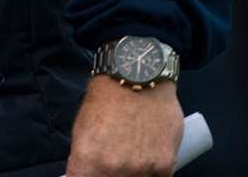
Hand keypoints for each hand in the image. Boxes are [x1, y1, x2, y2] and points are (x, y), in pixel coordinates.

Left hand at [66, 75, 182, 175]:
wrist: (138, 78)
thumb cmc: (105, 99)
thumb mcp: (82, 128)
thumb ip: (85, 158)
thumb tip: (86, 173)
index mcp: (88, 160)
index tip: (90, 173)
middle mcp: (114, 169)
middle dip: (109, 175)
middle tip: (113, 163)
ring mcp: (142, 170)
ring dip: (132, 174)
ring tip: (131, 155)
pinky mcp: (165, 167)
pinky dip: (152, 173)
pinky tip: (148, 159)